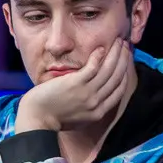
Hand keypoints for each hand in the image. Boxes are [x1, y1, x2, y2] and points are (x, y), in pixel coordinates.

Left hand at [16, 38, 132, 132]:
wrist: (37, 119)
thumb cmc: (53, 118)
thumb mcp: (78, 119)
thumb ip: (90, 109)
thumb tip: (97, 97)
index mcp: (99, 112)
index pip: (119, 90)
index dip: (124, 73)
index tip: (125, 62)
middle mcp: (97, 103)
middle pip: (117, 78)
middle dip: (124, 60)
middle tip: (125, 47)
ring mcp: (87, 93)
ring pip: (108, 70)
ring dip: (115, 54)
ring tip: (118, 42)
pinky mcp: (76, 84)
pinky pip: (93, 67)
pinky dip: (99, 56)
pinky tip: (101, 48)